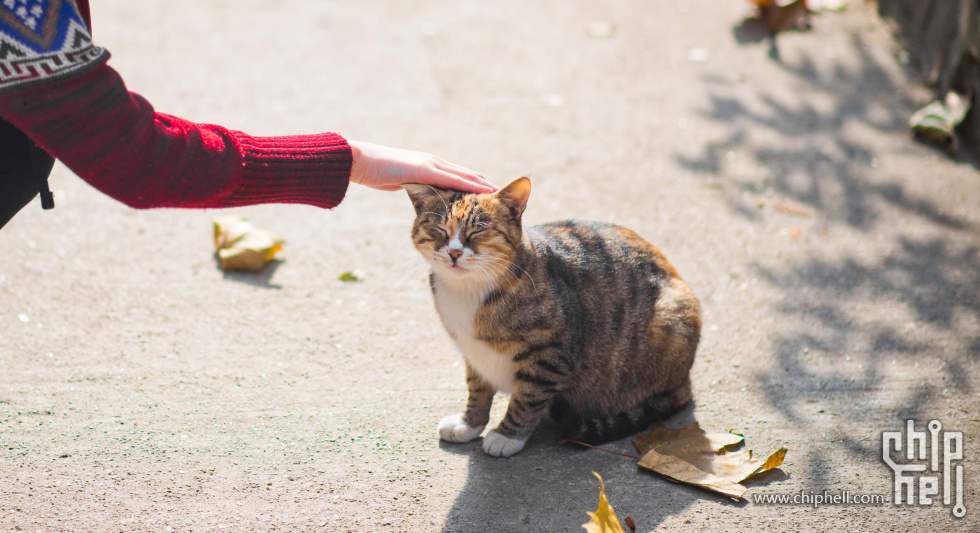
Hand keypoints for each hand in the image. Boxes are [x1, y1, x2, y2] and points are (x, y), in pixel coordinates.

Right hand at [348, 140, 496, 192]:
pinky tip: (482, 192)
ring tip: (498, 193)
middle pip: (466, 174)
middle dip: (484, 184)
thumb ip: (414, 187)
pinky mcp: (426, 171)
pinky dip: (469, 185)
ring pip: (464, 175)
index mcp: (429, 166)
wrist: (363, 162)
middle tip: (501, 194)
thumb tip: (420, 195)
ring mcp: (431, 165)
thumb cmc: (378, 172)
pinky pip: (453, 180)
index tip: (489, 192)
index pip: (457, 176)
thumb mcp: (401, 182)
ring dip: (482, 184)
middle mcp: (434, 163)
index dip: (474, 184)